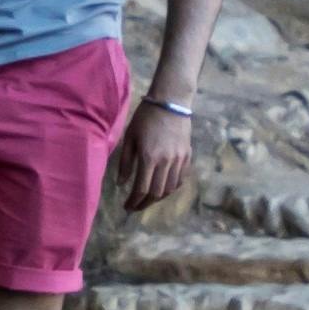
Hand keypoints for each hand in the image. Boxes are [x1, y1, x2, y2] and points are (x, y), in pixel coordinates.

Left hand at [114, 91, 195, 217]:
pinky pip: (180, 179)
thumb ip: (126, 162)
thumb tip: (121, 184)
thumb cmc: (145, 118)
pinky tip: (163, 187)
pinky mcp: (187, 156)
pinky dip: (171, 187)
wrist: (170, 102)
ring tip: (148, 198)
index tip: (127, 207)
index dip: (134, 201)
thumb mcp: (130, 138)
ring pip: (170, 188)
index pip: (141, 189)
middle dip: (145, 203)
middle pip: (157, 193)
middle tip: (136, 206)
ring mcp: (179, 160)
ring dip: (158, 198)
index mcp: (149, 157)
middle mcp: (166, 162)